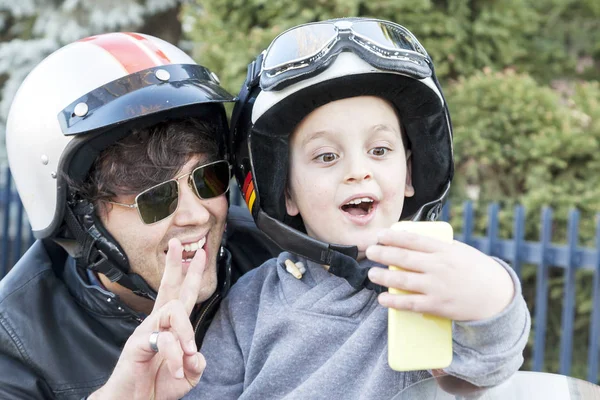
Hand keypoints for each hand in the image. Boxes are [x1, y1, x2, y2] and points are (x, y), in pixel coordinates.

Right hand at [90, 238, 206, 399]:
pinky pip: (163, 340)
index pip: (181, 295)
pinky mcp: (137, 344)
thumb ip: (197, 362)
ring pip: (172, 311)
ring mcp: (145, 332)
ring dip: (186, 332)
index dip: (190, 275)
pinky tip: (176, 369)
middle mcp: (156, 324)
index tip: (199, 254)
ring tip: (189, 354)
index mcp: (169, 327)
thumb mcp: (187, 375)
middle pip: (167, 288)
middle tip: (181, 245)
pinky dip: (174, 355)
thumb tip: (198, 354)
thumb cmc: (157, 386)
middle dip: (175, 265)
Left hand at [366, 229, 514, 320]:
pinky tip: (382, 298)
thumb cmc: (475, 270)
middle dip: (382, 253)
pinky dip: (394, 301)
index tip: (379, 234)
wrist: (496, 296)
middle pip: (403, 257)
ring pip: (402, 279)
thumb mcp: (458, 251)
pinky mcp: (437, 306)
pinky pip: (410, 303)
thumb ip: (436, 247)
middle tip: (368, 251)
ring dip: (383, 276)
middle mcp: (438, 266)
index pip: (412, 239)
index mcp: (444, 250)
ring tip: (371, 273)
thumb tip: (409, 241)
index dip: (392, 236)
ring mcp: (437, 286)